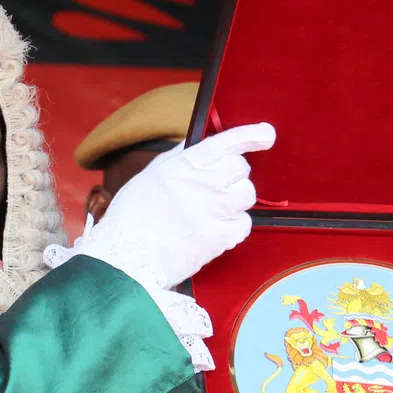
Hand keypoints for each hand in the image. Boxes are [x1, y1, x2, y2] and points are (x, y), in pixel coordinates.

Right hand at [95, 122, 275, 287]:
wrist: (126, 258)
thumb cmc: (132, 216)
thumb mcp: (151, 175)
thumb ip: (179, 158)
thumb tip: (200, 144)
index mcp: (184, 164)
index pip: (226, 143)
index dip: (251, 135)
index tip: (266, 134)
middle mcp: (203, 183)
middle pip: (241, 168)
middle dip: (232, 174)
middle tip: (215, 186)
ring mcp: (215, 210)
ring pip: (247, 194)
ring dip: (235, 199)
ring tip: (212, 209)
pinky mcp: (221, 237)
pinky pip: (245, 223)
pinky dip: (234, 225)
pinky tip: (214, 228)